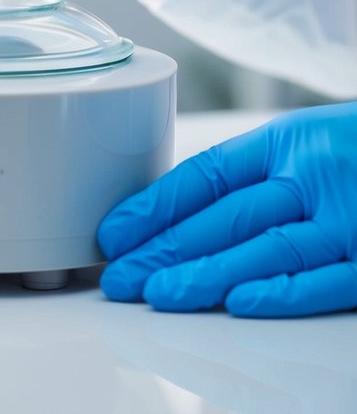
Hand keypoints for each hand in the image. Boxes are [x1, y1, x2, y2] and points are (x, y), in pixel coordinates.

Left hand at [97, 102, 356, 317]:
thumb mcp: (312, 148)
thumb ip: (260, 180)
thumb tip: (177, 218)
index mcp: (291, 142)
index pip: (207, 174)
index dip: (156, 204)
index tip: (112, 232)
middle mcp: (317, 175)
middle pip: (225, 216)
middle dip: (164, 248)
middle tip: (117, 277)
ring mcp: (354, 217)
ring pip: (266, 248)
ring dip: (205, 274)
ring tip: (156, 294)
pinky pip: (330, 279)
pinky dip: (284, 291)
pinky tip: (237, 303)